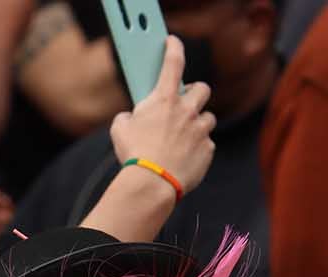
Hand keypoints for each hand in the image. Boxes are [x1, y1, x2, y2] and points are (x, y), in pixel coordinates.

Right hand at [107, 36, 215, 197]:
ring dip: (198, 124)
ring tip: (184, 138)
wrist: (151, 183)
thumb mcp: (119, 130)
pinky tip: (184, 158)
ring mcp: (200, 130)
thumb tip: (129, 118)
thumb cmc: (134, 155)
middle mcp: (187, 110)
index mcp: (164, 100)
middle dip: (196, 93)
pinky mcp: (208, 150)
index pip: (173, 63)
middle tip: (187, 102)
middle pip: (202, 89)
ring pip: (207, 119)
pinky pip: (207, 144)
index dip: (174, 48)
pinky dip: (198, 149)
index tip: (173, 42)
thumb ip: (127, 117)